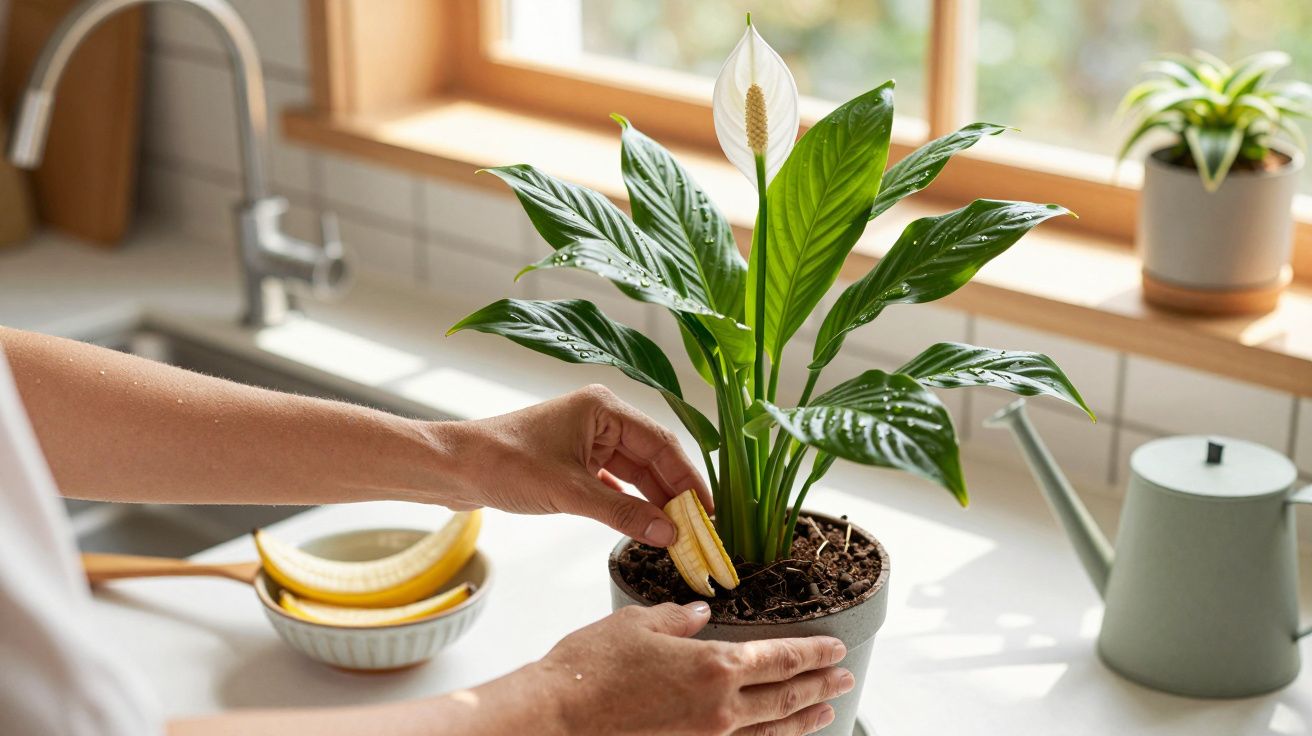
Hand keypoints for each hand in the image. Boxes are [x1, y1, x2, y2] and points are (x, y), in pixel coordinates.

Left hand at [440, 385, 711, 545]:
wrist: (453, 468)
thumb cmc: (504, 464)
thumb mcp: (570, 493)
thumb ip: (623, 512)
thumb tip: (669, 533)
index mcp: (604, 409)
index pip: (662, 444)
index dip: (689, 480)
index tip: (708, 511)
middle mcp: (600, 419)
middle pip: (652, 459)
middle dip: (674, 494)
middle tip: (697, 531)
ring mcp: (586, 440)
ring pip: (634, 473)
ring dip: (652, 502)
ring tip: (675, 534)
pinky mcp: (573, 462)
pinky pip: (613, 483)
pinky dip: (628, 504)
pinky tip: (644, 525)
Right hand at [529, 602, 851, 734]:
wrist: (556, 721)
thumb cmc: (589, 669)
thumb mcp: (636, 625)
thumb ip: (676, 619)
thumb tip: (700, 615)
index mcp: (713, 667)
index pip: (780, 658)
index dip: (813, 653)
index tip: (835, 648)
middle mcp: (720, 709)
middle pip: (786, 696)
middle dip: (820, 685)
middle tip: (845, 676)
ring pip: (770, 730)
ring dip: (803, 718)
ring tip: (827, 710)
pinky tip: (774, 735)